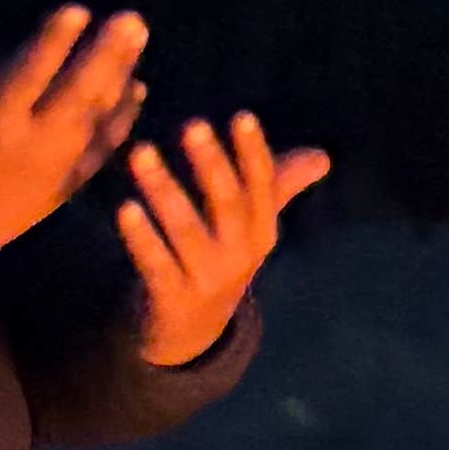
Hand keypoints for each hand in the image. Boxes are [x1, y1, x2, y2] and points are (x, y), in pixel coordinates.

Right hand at [0, 7, 149, 274]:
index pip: (27, 77)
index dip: (52, 44)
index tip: (78, 9)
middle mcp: (29, 146)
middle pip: (75, 95)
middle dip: (105, 56)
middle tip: (132, 18)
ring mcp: (55, 169)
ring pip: (96, 119)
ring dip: (120, 78)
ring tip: (138, 36)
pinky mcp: (68, 187)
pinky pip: (102, 151)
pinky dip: (121, 120)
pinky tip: (138, 87)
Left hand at [119, 111, 330, 363]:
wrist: (190, 332)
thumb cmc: (218, 259)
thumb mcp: (250, 228)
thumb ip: (278, 186)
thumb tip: (322, 157)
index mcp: (261, 231)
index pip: (261, 187)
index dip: (252, 153)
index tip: (242, 117)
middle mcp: (240, 254)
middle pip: (228, 205)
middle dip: (211, 165)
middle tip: (192, 125)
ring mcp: (207, 279)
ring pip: (186, 231)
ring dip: (164, 190)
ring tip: (140, 152)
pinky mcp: (172, 298)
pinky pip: (156, 264)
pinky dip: (142, 238)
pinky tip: (125, 208)